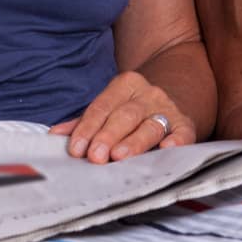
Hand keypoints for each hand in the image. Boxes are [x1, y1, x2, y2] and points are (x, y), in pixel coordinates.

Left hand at [49, 70, 196, 163]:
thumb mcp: (109, 108)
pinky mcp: (186, 125)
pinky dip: (176, 141)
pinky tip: (167, 148)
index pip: (102, 107)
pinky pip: (183, 133)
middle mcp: (148, 94)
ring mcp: (168, 109)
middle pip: (125, 115)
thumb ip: (85, 121)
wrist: (176, 95)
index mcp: (125, 85)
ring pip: (151, 125)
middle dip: (108, 135)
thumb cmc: (132, 109)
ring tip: (120, 156)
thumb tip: (55, 135)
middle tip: (95, 156)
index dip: (88, 128)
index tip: (76, 149)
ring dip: (135, 142)